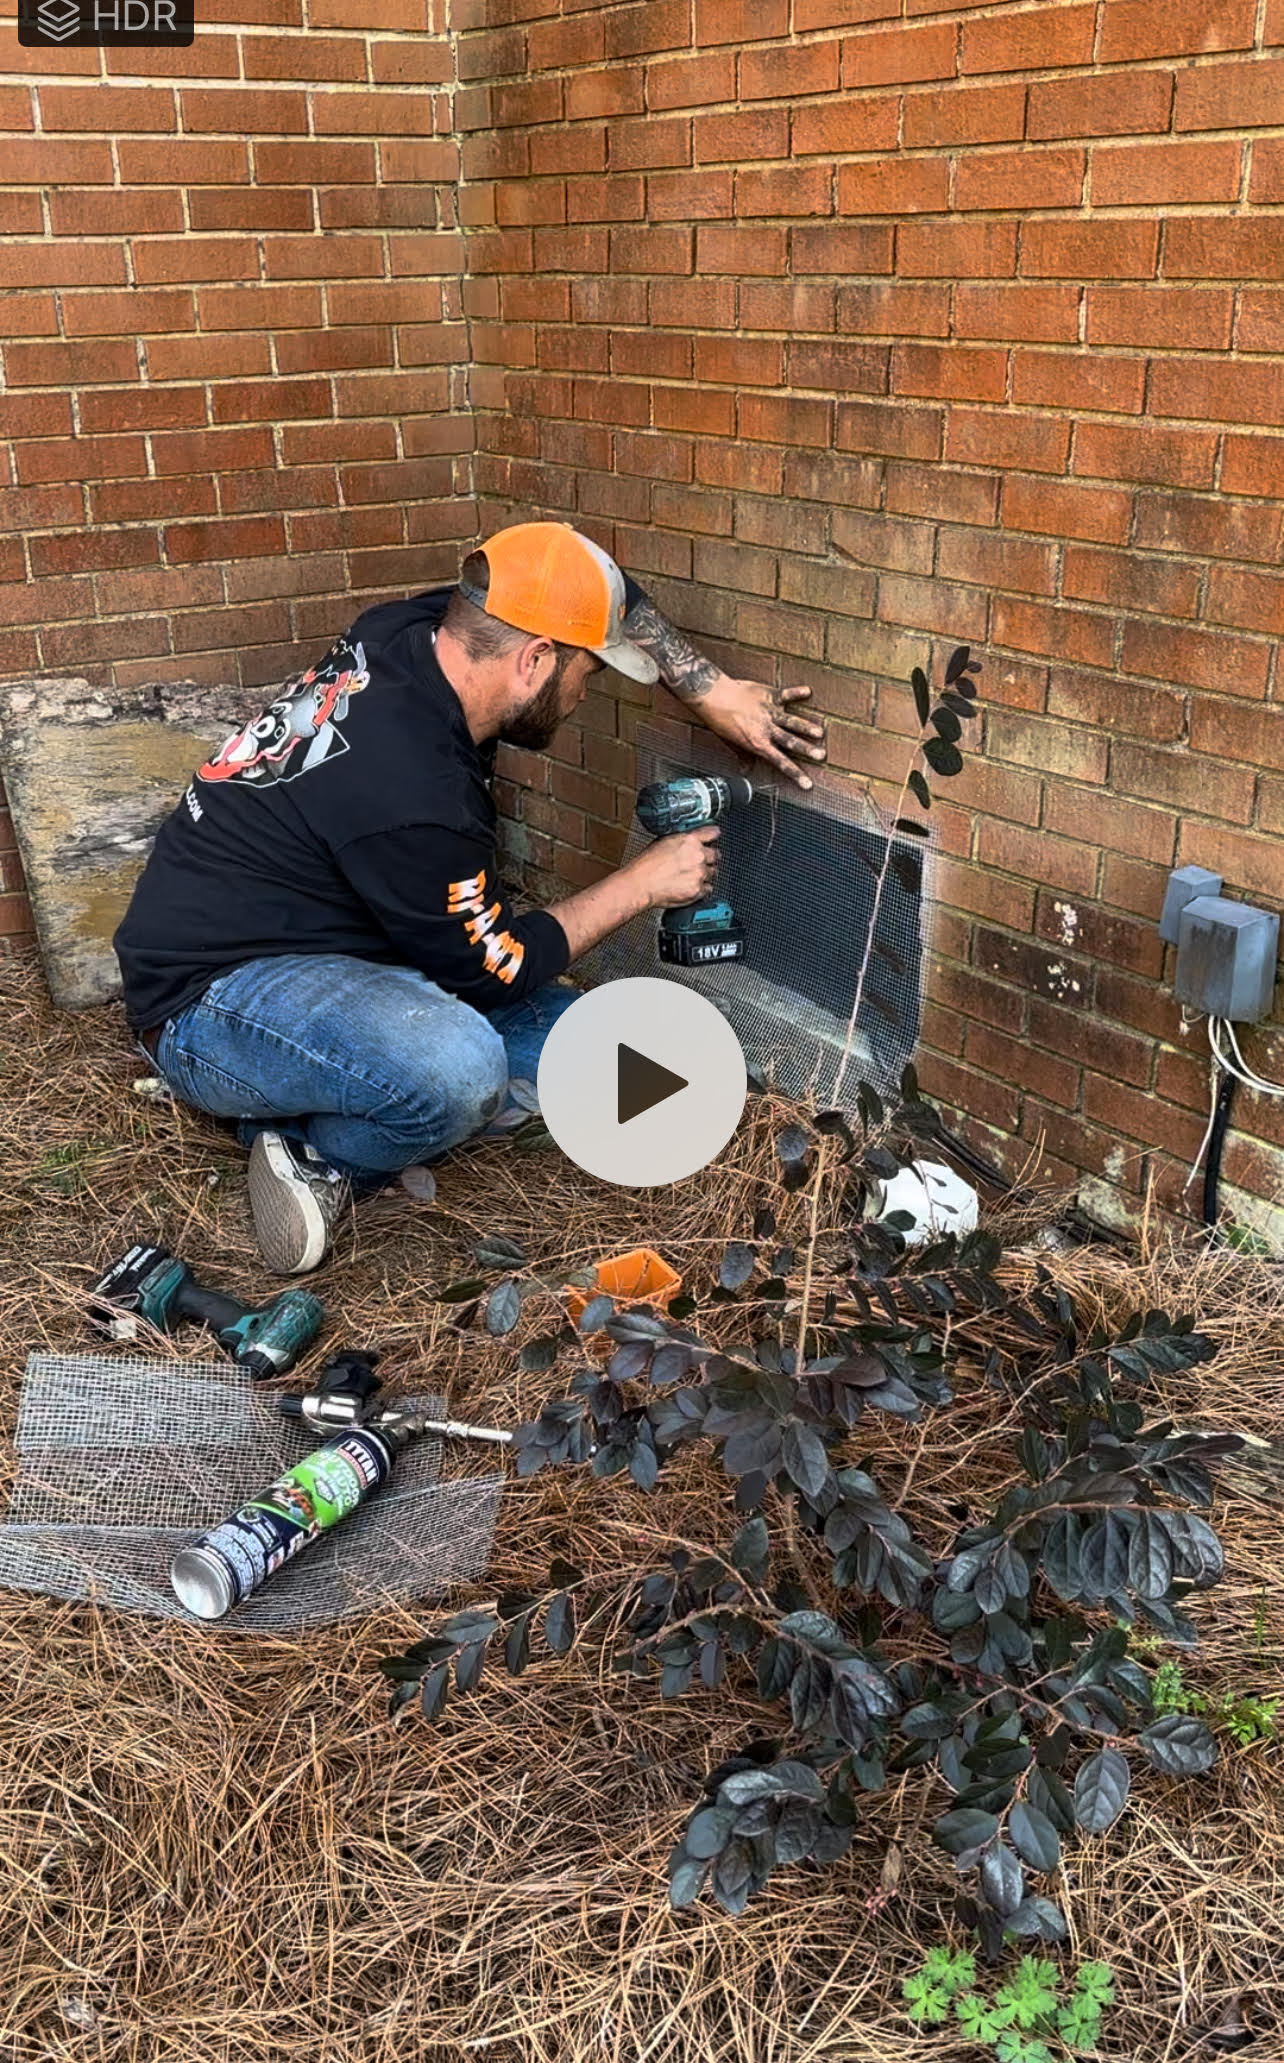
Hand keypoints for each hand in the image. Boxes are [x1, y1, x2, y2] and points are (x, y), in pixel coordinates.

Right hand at [628, 826, 719, 909]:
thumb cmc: (647, 864)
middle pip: (715, 855)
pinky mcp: (698, 890)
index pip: (713, 833)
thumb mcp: (664, 841)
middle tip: (697, 863)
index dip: (713, 836)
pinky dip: (701, 888)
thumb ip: (682, 840)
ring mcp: (699, 874)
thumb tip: (689, 841)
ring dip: (705, 874)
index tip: (714, 838)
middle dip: (708, 858)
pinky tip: (689, 886)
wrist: (641, 884)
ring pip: (712, 872)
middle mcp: (698, 856)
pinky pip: (708, 888)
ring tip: (689, 876)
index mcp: (690, 840)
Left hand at [695, 677, 827, 789]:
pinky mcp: (769, 695)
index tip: (808, 784)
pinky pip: (785, 694)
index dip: (795, 774)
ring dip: (806, 727)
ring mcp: (769, 712)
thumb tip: (745, 771)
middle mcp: (766, 729)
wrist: (712, 696)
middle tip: (822, 755)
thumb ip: (744, 756)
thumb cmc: (721, 720)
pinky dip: (796, 693)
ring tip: (820, 733)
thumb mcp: (731, 742)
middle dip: (806, 749)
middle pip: (790, 741)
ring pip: (791, 721)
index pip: (780, 762)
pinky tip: (808, 692)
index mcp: (758, 744)